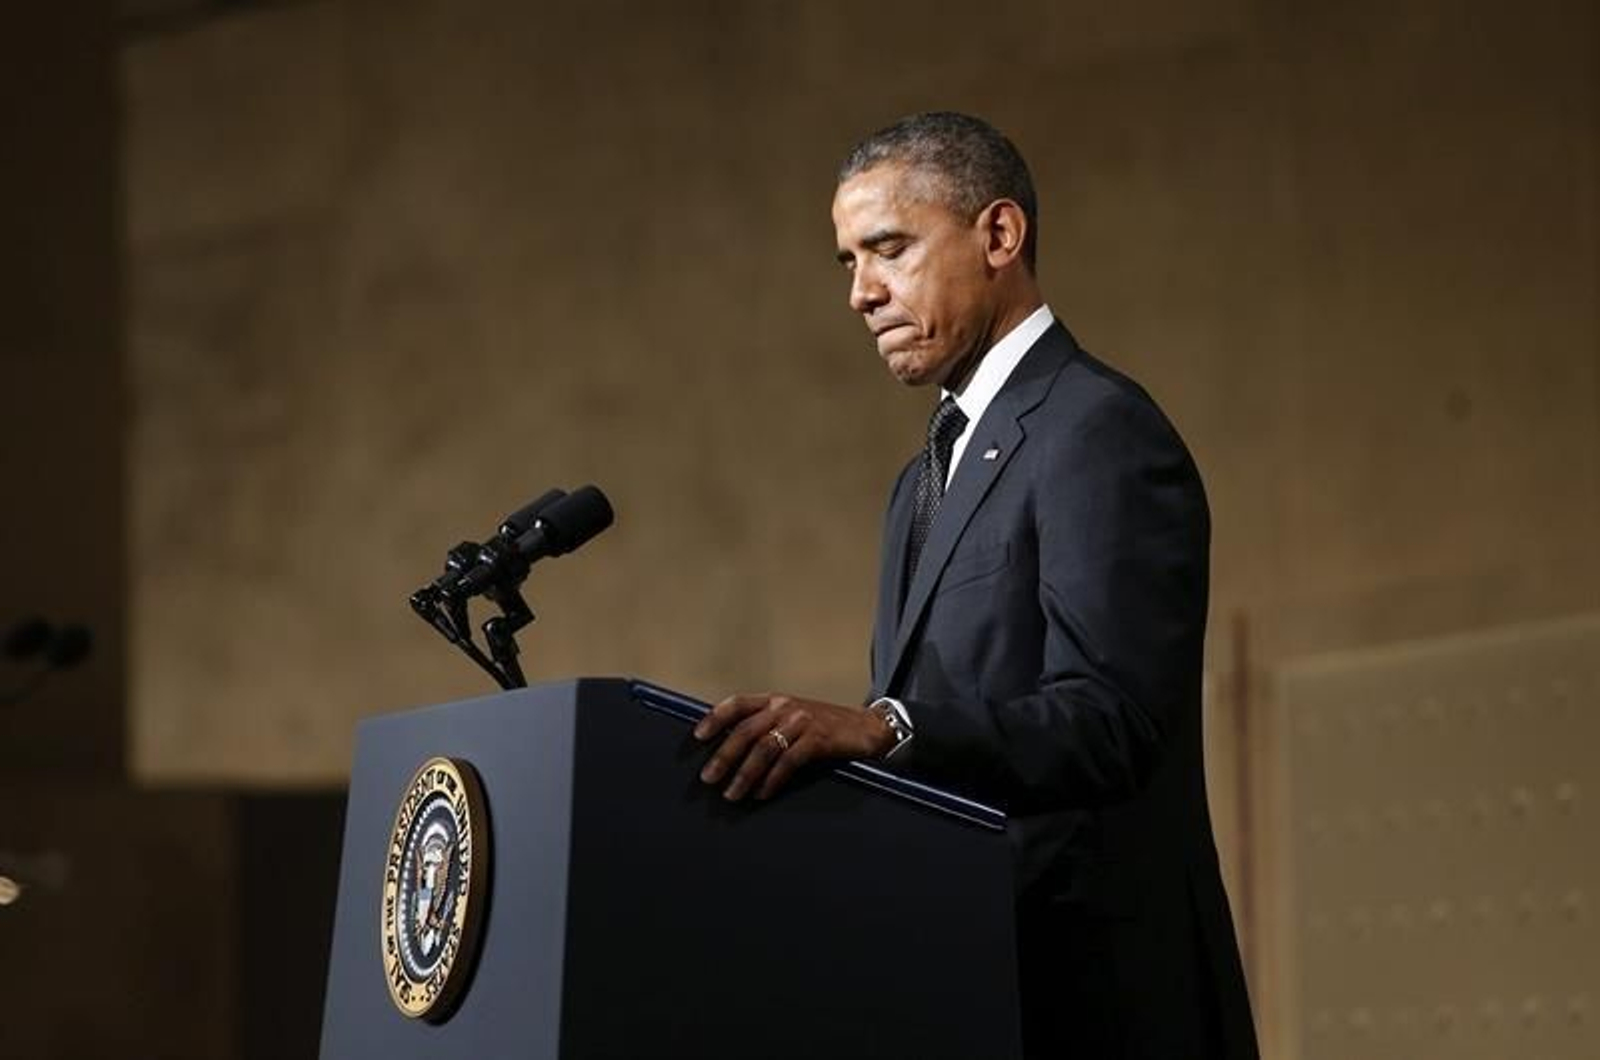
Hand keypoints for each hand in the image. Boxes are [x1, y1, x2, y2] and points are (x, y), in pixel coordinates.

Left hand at [693, 693, 894, 800]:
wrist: (868, 728)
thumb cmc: (827, 727)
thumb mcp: (794, 719)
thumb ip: (768, 727)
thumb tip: (733, 751)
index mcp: (775, 700)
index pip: (738, 703)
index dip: (716, 718)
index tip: (698, 737)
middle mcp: (785, 707)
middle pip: (746, 730)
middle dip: (724, 756)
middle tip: (708, 778)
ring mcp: (802, 721)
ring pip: (764, 748)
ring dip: (744, 774)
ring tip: (732, 794)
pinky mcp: (818, 739)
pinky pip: (788, 761)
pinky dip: (772, 780)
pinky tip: (762, 794)